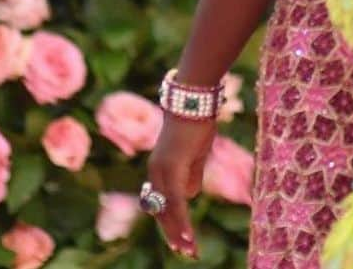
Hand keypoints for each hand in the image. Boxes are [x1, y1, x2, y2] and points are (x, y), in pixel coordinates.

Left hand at [146, 115, 216, 258]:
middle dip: (173, 234)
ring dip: (179, 232)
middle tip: (185, 253)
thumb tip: (191, 196)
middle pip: (162, 211)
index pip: (161, 204)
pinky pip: (176, 201)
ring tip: (189, 250)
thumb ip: (192, 174)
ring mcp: (162, 171)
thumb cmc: (197, 121)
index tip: (180, 242)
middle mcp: (155, 173)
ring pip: (168, 210)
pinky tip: (188, 235)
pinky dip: (182, 220)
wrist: (193, 99)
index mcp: (159, 170)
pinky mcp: (172, 168)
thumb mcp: (196, 152)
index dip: (170, 224)